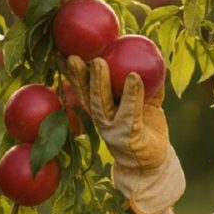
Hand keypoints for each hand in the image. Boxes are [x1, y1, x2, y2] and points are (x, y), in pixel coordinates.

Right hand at [63, 55, 184, 213]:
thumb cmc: (146, 128)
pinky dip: (132, 94)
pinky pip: (130, 111)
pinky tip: (134, 77)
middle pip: (86, 96)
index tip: (60, 52)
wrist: (152, 164)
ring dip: (99, 83)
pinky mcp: (130, 136)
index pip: (82, 89)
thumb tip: (149, 50)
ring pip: (101, 104)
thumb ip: (144, 80)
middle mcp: (102, 119)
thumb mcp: (145, 101)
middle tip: (74, 56)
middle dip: (78, 76)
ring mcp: (113, 129)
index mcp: (101, 109)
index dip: (71, 73)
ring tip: (98, 62)